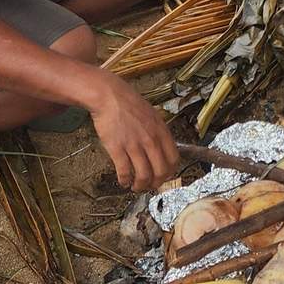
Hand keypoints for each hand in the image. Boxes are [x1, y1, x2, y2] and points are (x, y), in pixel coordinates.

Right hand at [90, 74, 179, 190]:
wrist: (110, 96)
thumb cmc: (130, 105)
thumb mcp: (153, 116)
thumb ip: (159, 133)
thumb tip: (162, 149)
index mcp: (162, 132)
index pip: (174, 159)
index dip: (170, 172)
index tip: (164, 176)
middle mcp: (151, 140)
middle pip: (161, 171)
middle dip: (156, 183)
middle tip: (150, 186)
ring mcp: (135, 145)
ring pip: (144, 175)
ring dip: (140, 186)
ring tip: (136, 187)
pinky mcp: (118, 148)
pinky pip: (125, 171)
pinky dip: (125, 181)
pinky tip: (123, 182)